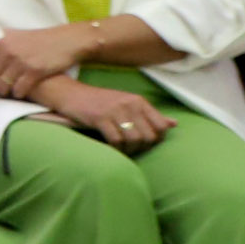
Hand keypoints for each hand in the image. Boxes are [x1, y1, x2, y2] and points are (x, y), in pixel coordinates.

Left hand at [0, 23, 93, 99]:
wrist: (66, 40)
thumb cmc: (38, 39)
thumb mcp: (15, 35)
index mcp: (0, 41)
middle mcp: (7, 51)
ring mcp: (21, 62)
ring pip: (0, 87)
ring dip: (2, 93)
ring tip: (6, 92)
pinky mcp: (35, 71)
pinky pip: (18, 90)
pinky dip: (17, 94)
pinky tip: (20, 92)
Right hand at [38, 77, 172, 153]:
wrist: (70, 93)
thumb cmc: (99, 102)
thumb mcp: (127, 104)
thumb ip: (149, 115)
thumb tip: (174, 124)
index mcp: (139, 101)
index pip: (161, 126)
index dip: (156, 139)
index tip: (144, 143)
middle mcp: (130, 104)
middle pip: (149, 136)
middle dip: (142, 148)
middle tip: (132, 149)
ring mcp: (115, 110)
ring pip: (134, 140)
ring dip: (129, 150)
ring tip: (123, 150)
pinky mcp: (100, 117)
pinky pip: (116, 140)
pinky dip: (116, 149)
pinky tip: (112, 148)